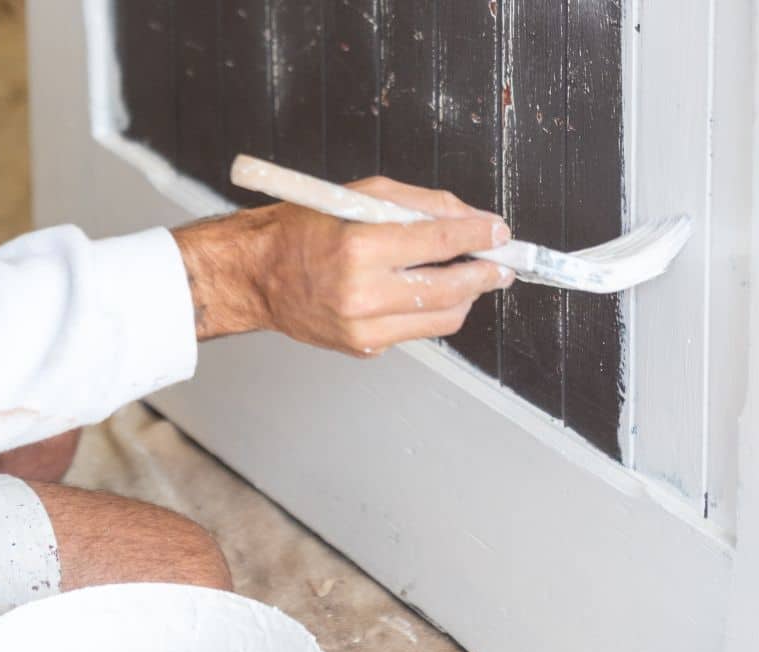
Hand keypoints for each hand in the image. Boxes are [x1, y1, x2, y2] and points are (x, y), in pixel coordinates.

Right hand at [172, 176, 513, 356]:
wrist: (257, 275)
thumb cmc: (302, 231)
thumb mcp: (361, 197)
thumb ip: (421, 205)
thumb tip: (472, 220)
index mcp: (359, 247)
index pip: (440, 243)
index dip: (479, 237)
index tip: (499, 233)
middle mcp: (362, 294)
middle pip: (451, 290)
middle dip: (485, 275)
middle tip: (501, 264)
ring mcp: (363, 328)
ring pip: (442, 321)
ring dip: (464, 298)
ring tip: (467, 278)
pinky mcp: (362, 348)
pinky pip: (414, 332)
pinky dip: (426, 312)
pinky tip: (417, 293)